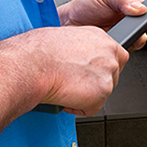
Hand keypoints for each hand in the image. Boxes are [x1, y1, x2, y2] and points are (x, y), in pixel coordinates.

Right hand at [12, 25, 129, 116]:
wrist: (31, 64)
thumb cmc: (39, 52)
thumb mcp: (67, 39)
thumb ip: (83, 48)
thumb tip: (82, 58)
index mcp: (101, 37)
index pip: (114, 56)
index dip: (99, 68)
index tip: (86, 73)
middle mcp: (108, 52)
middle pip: (113, 76)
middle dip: (94, 83)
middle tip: (74, 82)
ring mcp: (108, 71)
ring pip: (103, 93)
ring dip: (85, 95)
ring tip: (66, 87)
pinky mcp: (102, 91)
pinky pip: (92, 108)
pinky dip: (78, 108)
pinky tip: (64, 97)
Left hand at [58, 0, 146, 49]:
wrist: (65, 24)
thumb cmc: (83, 8)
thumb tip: (140, 6)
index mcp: (131, 7)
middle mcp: (131, 23)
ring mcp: (125, 37)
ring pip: (145, 38)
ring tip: (145, 30)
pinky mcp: (117, 50)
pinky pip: (130, 49)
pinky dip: (134, 45)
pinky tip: (131, 39)